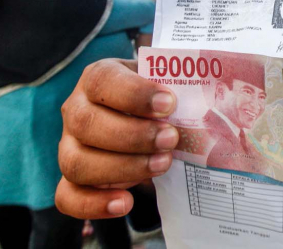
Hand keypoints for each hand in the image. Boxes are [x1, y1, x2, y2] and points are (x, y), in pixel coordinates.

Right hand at [56, 59, 178, 218]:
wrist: (146, 122)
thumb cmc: (157, 100)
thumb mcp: (165, 85)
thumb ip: (180, 87)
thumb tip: (214, 95)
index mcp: (98, 78)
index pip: (103, 80)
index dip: (134, 94)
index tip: (169, 103)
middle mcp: (76, 110)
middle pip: (87, 124)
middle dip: (133, 135)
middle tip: (171, 139)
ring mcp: (68, 146)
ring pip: (77, 162)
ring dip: (122, 168)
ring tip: (162, 164)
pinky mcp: (70, 179)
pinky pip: (68, 197)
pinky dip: (94, 204)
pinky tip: (126, 203)